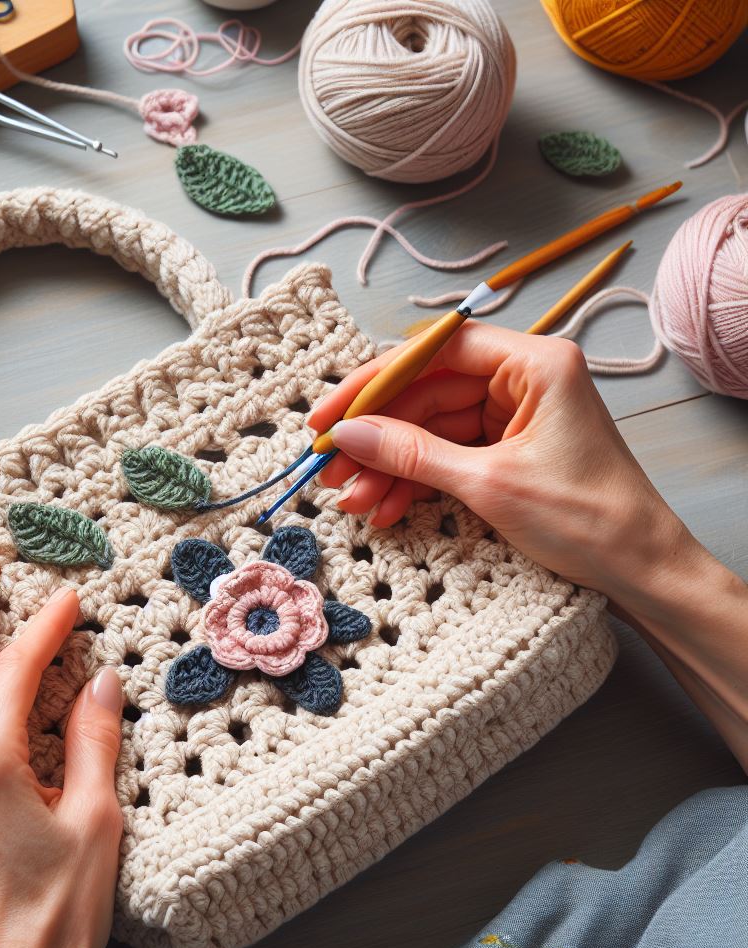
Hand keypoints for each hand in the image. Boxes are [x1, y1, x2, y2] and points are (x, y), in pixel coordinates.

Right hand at [310, 322, 685, 604]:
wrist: (640, 572)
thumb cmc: (588, 519)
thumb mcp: (488, 484)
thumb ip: (412, 453)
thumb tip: (348, 433)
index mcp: (534, 364)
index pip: (436, 352)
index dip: (376, 381)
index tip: (332, 413)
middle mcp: (523, 380)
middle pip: (427, 393)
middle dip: (377, 436)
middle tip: (330, 464)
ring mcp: (514, 417)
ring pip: (430, 430)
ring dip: (389, 466)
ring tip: (352, 499)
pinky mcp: (507, 451)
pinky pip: (446, 456)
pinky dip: (414, 482)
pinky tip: (382, 507)